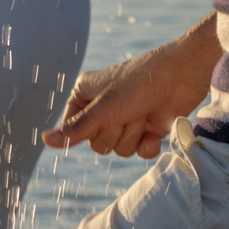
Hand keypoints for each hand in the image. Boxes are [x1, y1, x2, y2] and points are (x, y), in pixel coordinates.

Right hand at [44, 30, 214, 157]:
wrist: (183, 75)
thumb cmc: (140, 83)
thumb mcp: (105, 108)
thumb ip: (76, 129)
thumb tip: (45, 141)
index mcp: (85, 95)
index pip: (72, 129)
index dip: (86, 129)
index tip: (101, 117)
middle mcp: (103, 108)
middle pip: (96, 143)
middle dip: (114, 132)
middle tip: (127, 112)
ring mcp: (125, 119)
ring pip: (117, 149)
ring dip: (132, 135)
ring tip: (143, 115)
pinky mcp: (146, 129)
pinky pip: (138, 152)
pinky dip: (147, 145)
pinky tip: (154, 132)